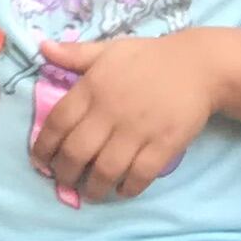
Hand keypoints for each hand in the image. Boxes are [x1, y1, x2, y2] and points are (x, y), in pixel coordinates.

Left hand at [29, 33, 219, 200]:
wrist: (199, 65)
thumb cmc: (150, 57)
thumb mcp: (110, 50)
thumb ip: (75, 54)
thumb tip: (43, 47)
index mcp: (93, 87)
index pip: (57, 123)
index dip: (43, 147)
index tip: (40, 161)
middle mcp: (110, 111)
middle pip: (76, 153)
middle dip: (65, 174)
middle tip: (66, 180)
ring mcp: (138, 130)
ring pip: (106, 170)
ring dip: (94, 188)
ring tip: (92, 193)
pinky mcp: (164, 144)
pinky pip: (140, 175)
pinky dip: (128, 188)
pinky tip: (123, 190)